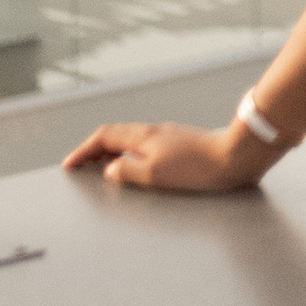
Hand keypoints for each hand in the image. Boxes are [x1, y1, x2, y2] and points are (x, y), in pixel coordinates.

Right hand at [62, 119, 265, 192]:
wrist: (236, 156)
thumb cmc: (197, 168)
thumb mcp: (155, 174)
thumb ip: (128, 171)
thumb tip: (111, 169)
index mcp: (144, 136)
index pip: (104, 137)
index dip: (83, 150)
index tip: (69, 165)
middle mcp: (154, 131)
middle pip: (116, 135)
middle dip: (94, 149)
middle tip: (80, 166)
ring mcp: (168, 136)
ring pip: (131, 139)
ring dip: (113, 151)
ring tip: (102, 168)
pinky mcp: (182, 143)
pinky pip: (146, 145)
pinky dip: (131, 154)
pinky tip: (137, 167)